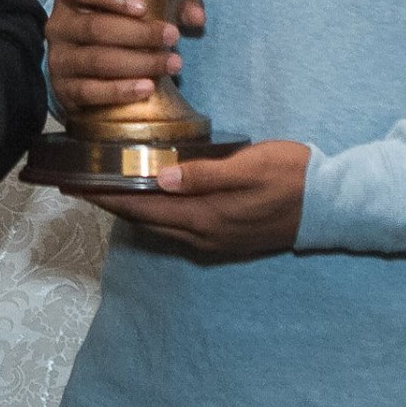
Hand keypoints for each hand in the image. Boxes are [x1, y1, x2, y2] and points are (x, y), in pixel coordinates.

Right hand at [46, 0, 204, 114]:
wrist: (86, 73)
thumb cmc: (117, 31)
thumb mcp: (140, 10)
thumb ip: (172, 4)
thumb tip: (197, 17)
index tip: (144, 7)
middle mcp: (59, 26)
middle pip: (96, 28)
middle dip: (138, 33)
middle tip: (172, 36)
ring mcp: (58, 60)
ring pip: (97, 60)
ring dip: (138, 63)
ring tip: (171, 64)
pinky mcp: (63, 90)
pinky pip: (90, 91)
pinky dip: (120, 91)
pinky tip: (146, 87)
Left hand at [76, 139, 310, 256]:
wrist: (331, 204)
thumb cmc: (291, 175)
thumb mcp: (249, 167)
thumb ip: (205, 174)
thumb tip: (159, 179)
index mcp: (205, 216)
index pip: (141, 207)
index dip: (106, 196)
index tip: (74, 184)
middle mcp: (203, 234)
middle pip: (144, 220)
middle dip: (109, 203)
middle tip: (78, 185)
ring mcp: (215, 239)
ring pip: (159, 225)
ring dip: (130, 210)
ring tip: (105, 191)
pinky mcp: (226, 237)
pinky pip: (177, 228)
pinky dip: (155, 215)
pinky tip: (150, 201)